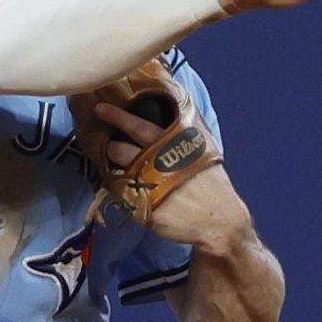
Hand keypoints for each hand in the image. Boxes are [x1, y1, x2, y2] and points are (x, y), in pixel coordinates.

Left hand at [87, 100, 253, 249]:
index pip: (140, 126)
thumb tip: (170, 101)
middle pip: (119, 148)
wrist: (219, 219)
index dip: (118, 116)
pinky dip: (124, 193)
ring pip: (116, 171)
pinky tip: (136, 194)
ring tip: (130, 174)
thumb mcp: (202, 148)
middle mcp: (162, 161)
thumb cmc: (209, 183)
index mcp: (176, 142)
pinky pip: (121, 195)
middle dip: (113, 148)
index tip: (101, 108)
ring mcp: (152, 185)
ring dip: (116, 171)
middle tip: (117, 151)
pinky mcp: (145, 207)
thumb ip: (182, 129)